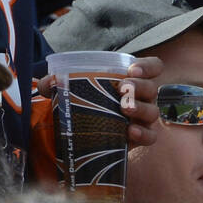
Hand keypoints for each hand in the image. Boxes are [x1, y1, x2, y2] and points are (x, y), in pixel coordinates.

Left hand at [37, 55, 163, 147]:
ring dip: (141, 109)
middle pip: (152, 88)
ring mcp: (142, 117)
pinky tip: (130, 131)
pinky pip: (150, 136)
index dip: (148, 66)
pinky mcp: (140, 136)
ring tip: (125, 109)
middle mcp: (141, 96)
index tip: (132, 69)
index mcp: (130, 78)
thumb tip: (49, 82)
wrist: (85, 129)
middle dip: (140, 87)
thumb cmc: (85, 99)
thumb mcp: (71, 88)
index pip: (152, 67)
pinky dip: (143, 134)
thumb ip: (56, 83)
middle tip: (124, 90)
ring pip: (153, 111)